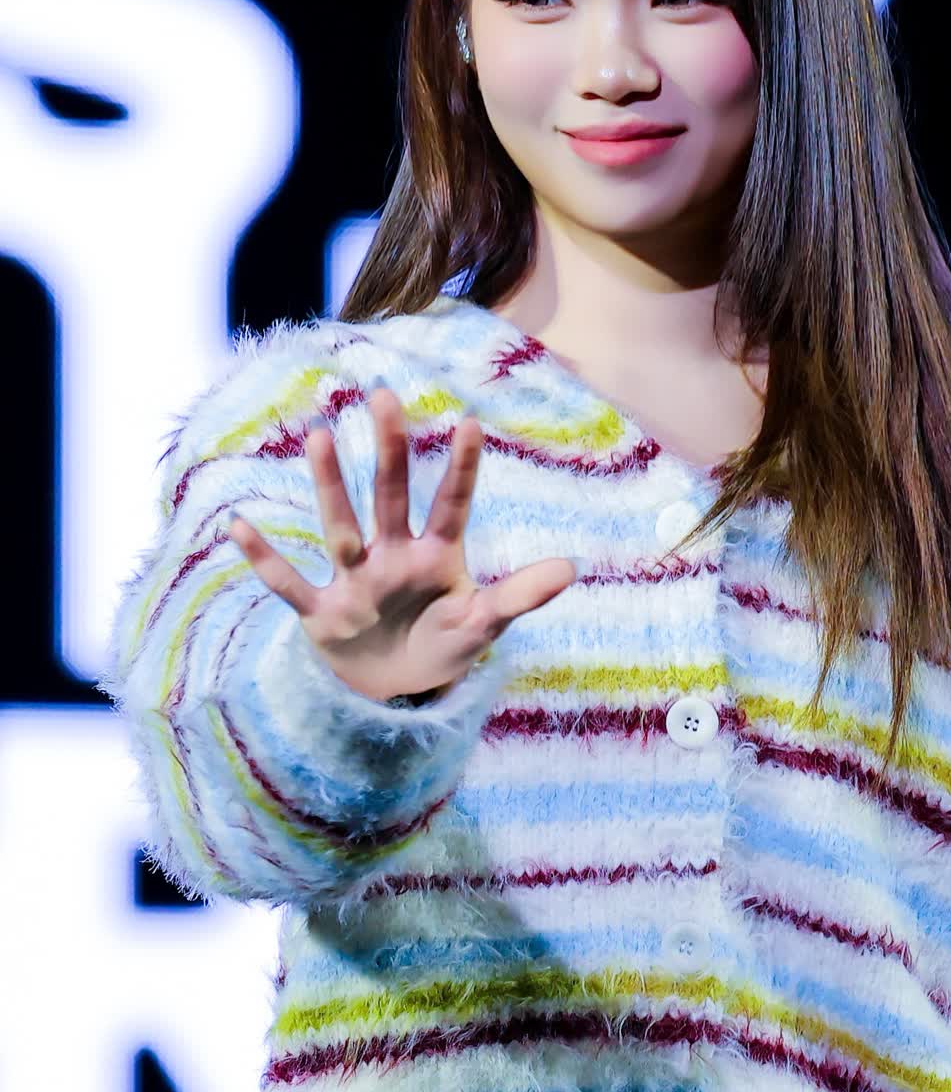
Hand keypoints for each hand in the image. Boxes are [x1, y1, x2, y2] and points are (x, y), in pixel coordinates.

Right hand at [226, 385, 576, 701]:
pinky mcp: (323, 613)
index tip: (469, 423)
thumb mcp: (484, 625)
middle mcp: (392, 556)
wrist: (396, 696)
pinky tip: (239, 526)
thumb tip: (571, 567)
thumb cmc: (442, 647)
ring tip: (322, 435)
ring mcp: (354, 580)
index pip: (452, 505)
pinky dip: (264, 560)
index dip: (461, 469)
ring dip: (331, 485)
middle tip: (385, 395)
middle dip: (390, 451)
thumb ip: (520, 596)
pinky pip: (289, 584)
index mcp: (436, 557)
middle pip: (391, 497)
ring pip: (340, 525)